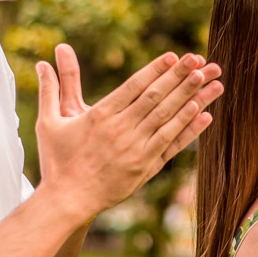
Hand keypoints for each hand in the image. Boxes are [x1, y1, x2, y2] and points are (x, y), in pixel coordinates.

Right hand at [35, 44, 223, 215]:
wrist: (67, 201)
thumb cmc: (57, 160)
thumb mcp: (49, 122)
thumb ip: (52, 89)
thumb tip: (43, 61)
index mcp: (101, 116)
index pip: (135, 86)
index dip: (156, 70)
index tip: (175, 56)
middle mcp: (121, 131)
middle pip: (157, 98)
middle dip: (181, 77)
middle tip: (201, 60)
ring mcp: (136, 150)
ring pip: (169, 119)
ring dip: (194, 98)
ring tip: (214, 82)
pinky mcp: (145, 168)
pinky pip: (171, 145)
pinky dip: (189, 130)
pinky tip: (205, 115)